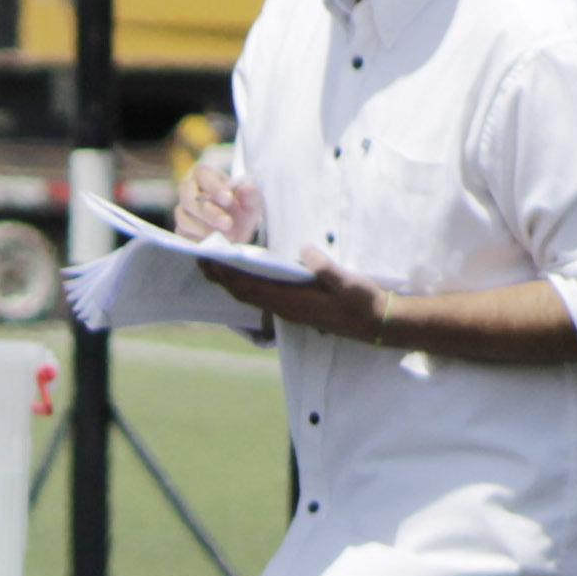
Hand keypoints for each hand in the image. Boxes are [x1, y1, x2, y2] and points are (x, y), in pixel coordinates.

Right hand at [171, 165, 260, 246]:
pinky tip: (216, 242)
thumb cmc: (240, 209)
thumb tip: (247, 187)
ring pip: (185, 220)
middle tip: (228, 223)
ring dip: (206, 230)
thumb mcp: (251, 202)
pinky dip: (201, 240)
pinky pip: (185, 236)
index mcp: (203, 175)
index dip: (214, 188)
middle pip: (189, 200)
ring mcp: (182, 211)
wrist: (235, 230)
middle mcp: (187, 190)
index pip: (203, 176)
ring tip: (228, 236)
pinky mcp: (180, 229)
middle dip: (209, 213)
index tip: (228, 199)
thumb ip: (251, 195)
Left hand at [209, 248, 396, 344]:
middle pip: (244, 293)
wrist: (376, 324)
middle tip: (200, 259)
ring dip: (231, 283)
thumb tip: (304, 251)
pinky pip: (263, 298)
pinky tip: (243, 278)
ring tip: (214, 267)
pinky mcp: (296, 309)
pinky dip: (246, 287)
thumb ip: (326, 268)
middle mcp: (285, 309)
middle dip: (220, 278)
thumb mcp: (348, 283)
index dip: (227, 275)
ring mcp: (289, 311)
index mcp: (293, 301)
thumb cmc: (362, 302)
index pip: (251, 287)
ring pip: (251, 297)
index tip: (209, 260)